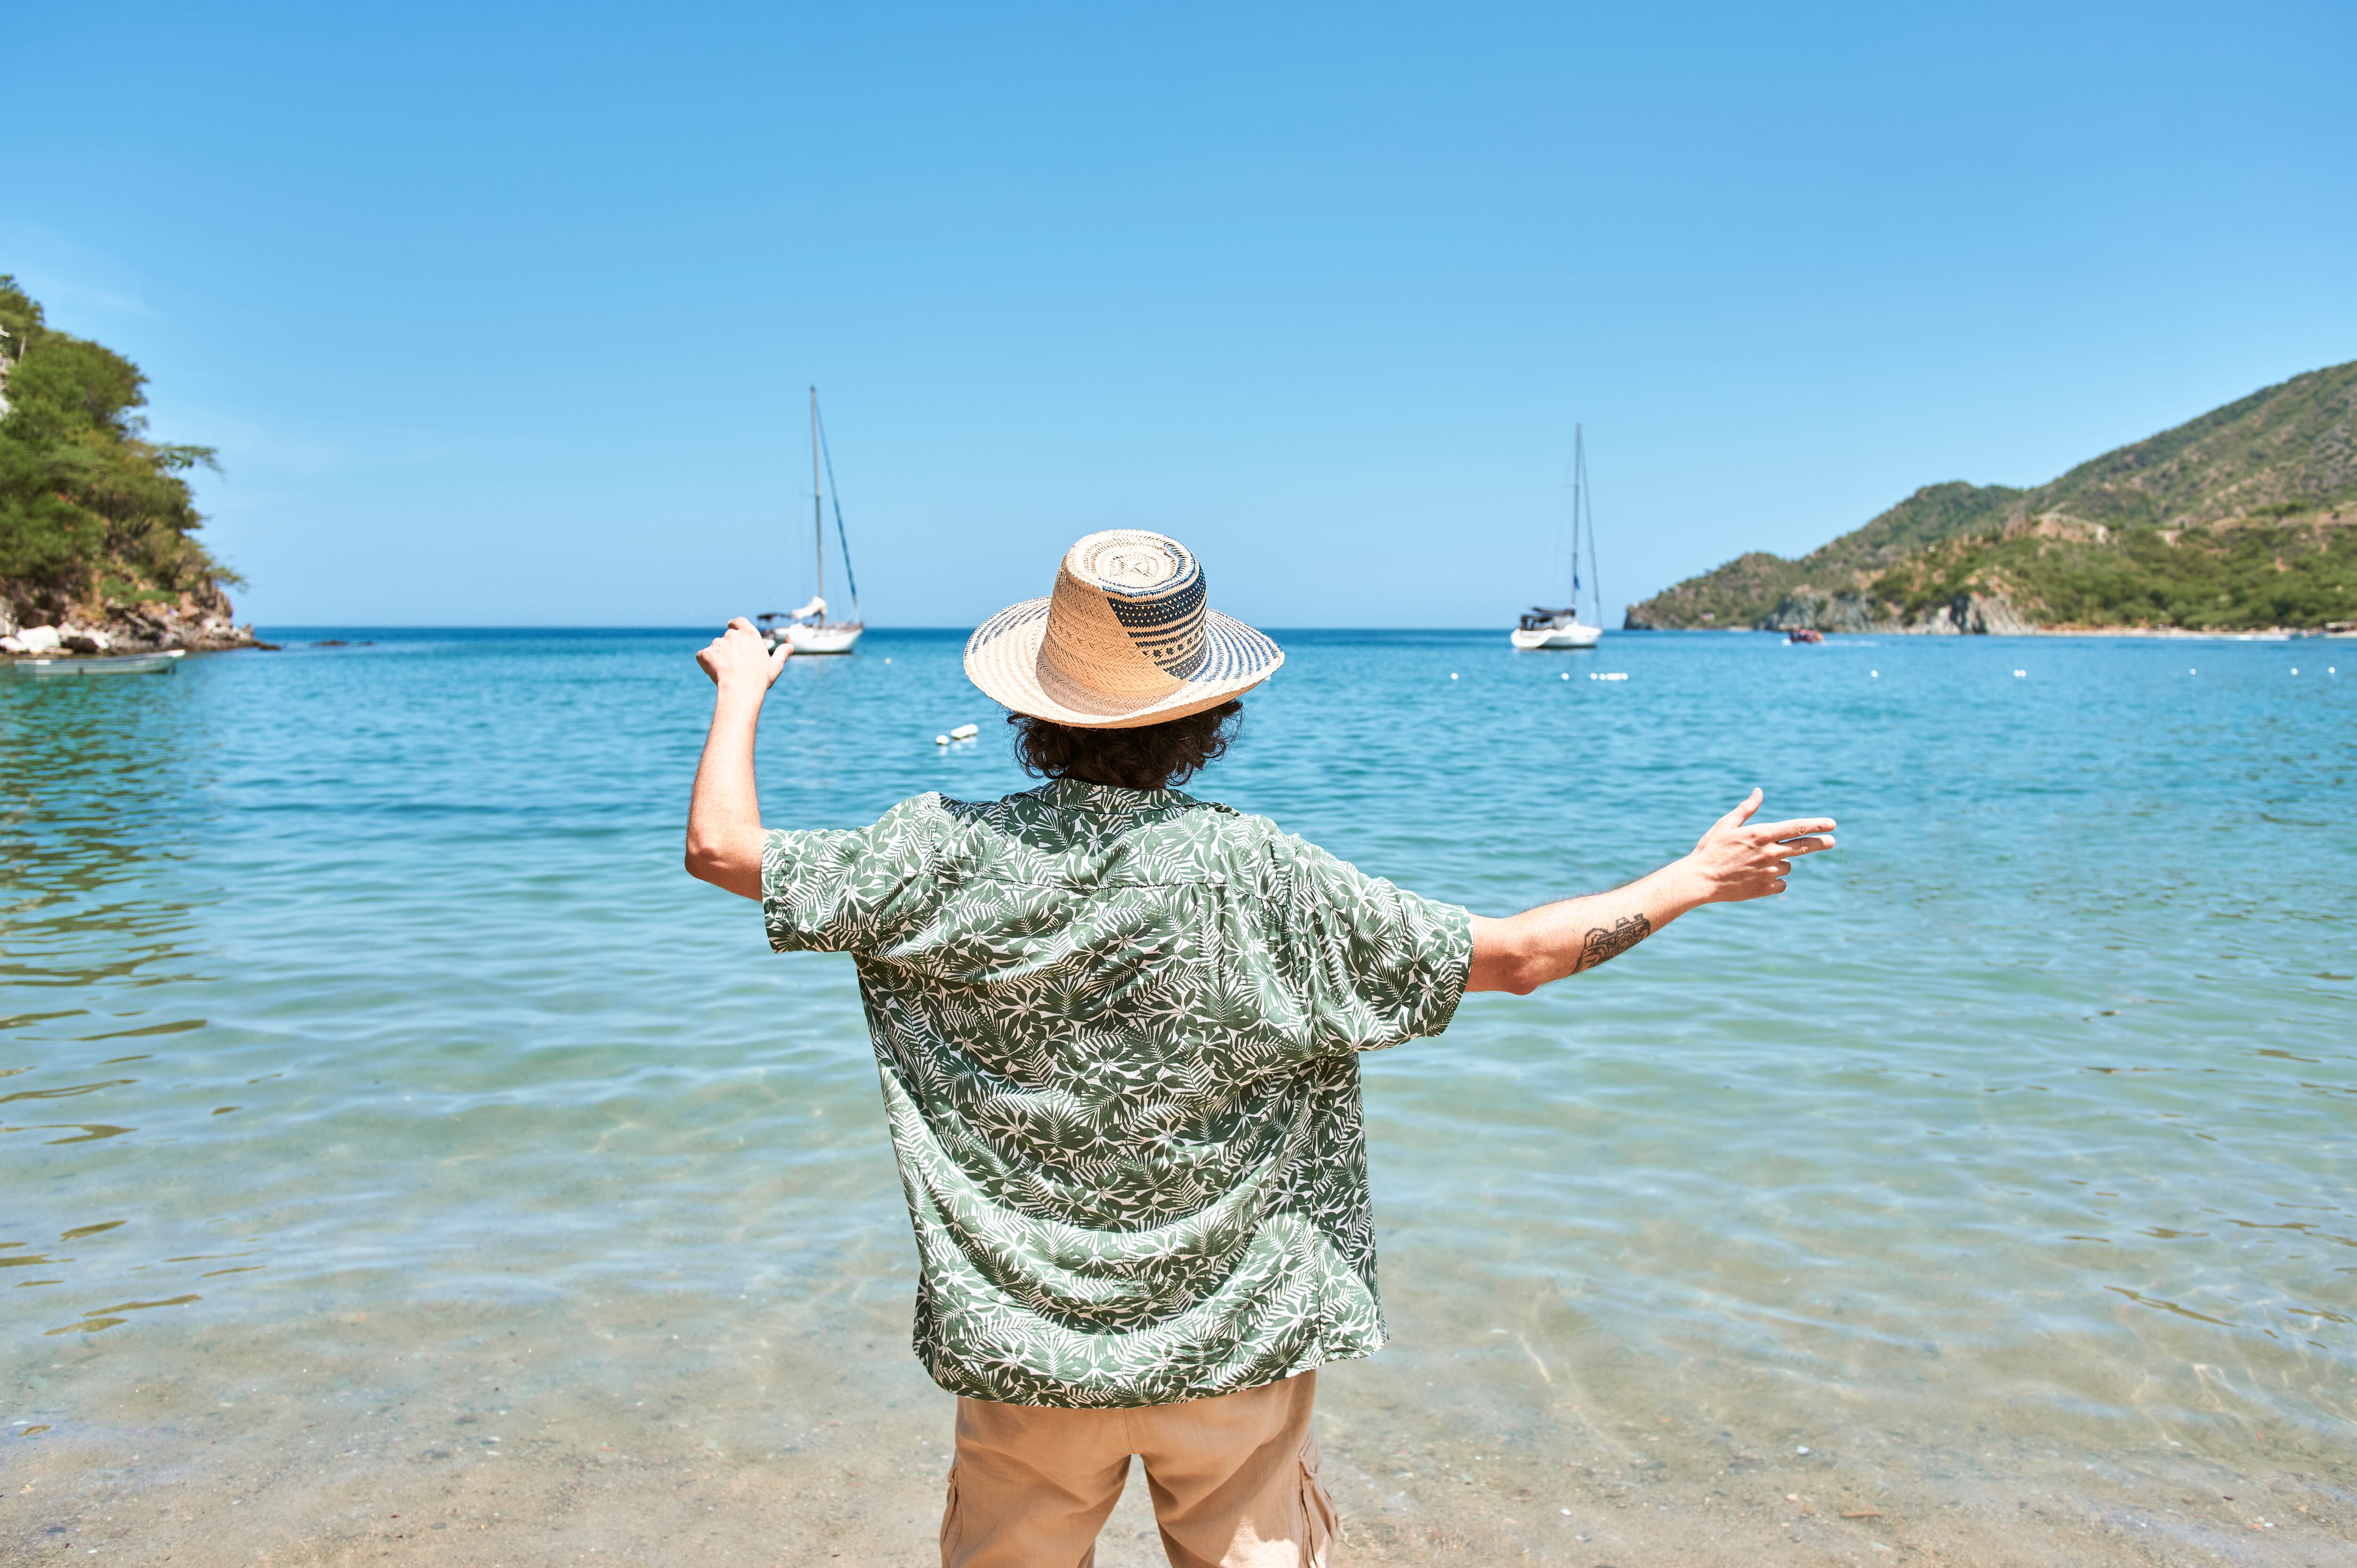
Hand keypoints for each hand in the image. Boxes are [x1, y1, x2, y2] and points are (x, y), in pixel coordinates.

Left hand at [697, 617, 789, 693]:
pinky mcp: (706, 654)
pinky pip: (703, 656)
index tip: (732, 626)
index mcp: (749, 634)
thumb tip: (790, 646)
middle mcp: (732, 635)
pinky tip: (714, 673)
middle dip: (728, 647)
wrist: (741, 689)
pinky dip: (706, 663)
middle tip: (735, 663)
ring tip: (727, 671)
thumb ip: (781, 653)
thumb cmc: (760, 678)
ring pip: (715, 648)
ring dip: (718, 656)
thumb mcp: (775, 666)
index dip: (735, 624)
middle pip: (727, 637)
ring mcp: (717, 643)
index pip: (739, 621)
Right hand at [1681, 788, 1834, 902]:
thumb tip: (1759, 791)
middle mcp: (1769, 852)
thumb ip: (1746, 809)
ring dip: (1782, 862)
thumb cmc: (1711, 849)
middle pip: (1804, 846)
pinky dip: (1775, 880)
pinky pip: (1782, 883)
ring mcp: (1769, 872)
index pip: (1797, 827)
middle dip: (1821, 842)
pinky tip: (1759, 878)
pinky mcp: (1765, 888)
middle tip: (1832, 841)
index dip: (1817, 824)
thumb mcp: (1726, 825)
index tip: (1832, 824)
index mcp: (1761, 834)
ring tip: (1759, 864)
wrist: (1700, 880)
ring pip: (1789, 865)